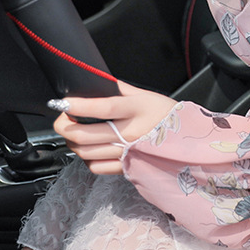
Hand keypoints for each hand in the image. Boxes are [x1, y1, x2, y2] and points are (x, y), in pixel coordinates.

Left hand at [52, 81, 176, 174]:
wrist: (188, 139)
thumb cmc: (167, 115)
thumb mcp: (146, 95)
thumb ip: (120, 89)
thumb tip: (97, 82)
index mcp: (136, 109)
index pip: (102, 107)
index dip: (78, 105)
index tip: (61, 102)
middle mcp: (130, 133)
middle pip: (85, 135)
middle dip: (64, 125)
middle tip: (63, 117)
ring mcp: (127, 152)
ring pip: (85, 152)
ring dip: (72, 142)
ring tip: (74, 132)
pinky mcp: (126, 167)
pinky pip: (96, 167)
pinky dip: (86, 158)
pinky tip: (90, 149)